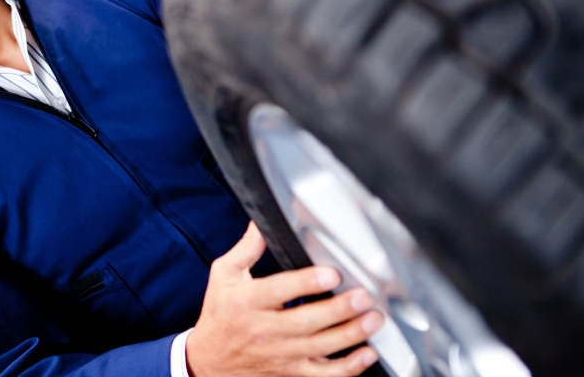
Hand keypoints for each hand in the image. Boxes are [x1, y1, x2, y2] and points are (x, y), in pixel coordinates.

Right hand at [185, 222, 382, 376]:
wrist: (210, 360)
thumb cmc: (220, 313)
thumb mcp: (224, 274)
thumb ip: (246, 248)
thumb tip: (262, 222)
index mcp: (247, 301)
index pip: (279, 291)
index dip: (307, 283)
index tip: (332, 273)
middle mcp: (264, 330)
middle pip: (306, 321)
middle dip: (339, 309)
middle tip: (364, 296)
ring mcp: (280, 354)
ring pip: (320, 348)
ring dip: (351, 334)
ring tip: (373, 318)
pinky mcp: (291, 372)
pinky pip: (324, 375)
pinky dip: (349, 367)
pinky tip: (367, 353)